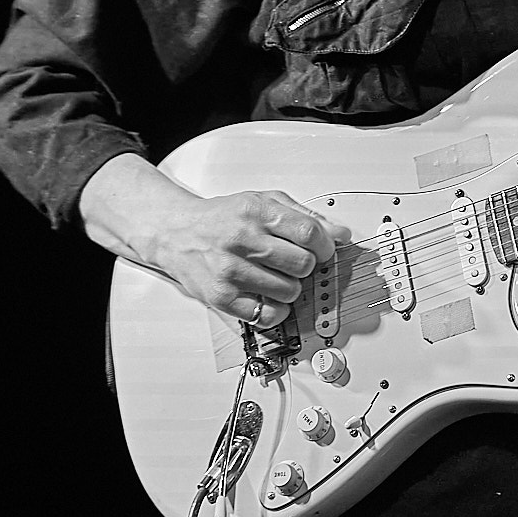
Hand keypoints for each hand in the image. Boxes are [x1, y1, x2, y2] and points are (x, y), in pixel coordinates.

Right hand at [80, 153, 347, 328]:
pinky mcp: (221, 297)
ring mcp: (230, 270)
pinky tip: (269, 296)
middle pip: (302, 264)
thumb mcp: (265, 201)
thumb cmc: (223, 217)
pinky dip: (277, 310)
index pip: (309, 233)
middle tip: (295, 263)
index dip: (325, 246)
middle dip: (306, 266)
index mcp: (256, 212)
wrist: (175, 231)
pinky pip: (267, 315)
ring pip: (289, 291)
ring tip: (277, 276)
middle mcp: (242, 240)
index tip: (323, 251)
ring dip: (291, 288)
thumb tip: (342, 234)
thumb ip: (306, 216)